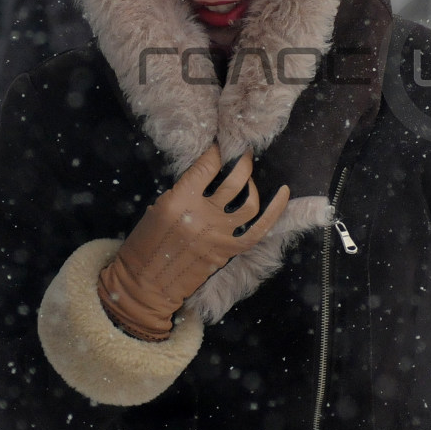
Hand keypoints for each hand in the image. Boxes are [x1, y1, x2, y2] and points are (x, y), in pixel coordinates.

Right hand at [97, 144, 288, 340]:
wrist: (147, 284)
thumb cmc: (146, 244)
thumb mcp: (157, 208)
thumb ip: (184, 189)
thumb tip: (209, 172)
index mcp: (180, 201)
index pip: (207, 166)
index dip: (217, 152)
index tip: (221, 145)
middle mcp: (203, 216)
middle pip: (234, 181)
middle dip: (243, 162)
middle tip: (243, 154)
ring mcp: (219, 235)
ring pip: (249, 203)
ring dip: (252, 185)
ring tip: (247, 180)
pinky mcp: (228, 251)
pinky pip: (259, 229)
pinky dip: (275, 210)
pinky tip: (283, 192)